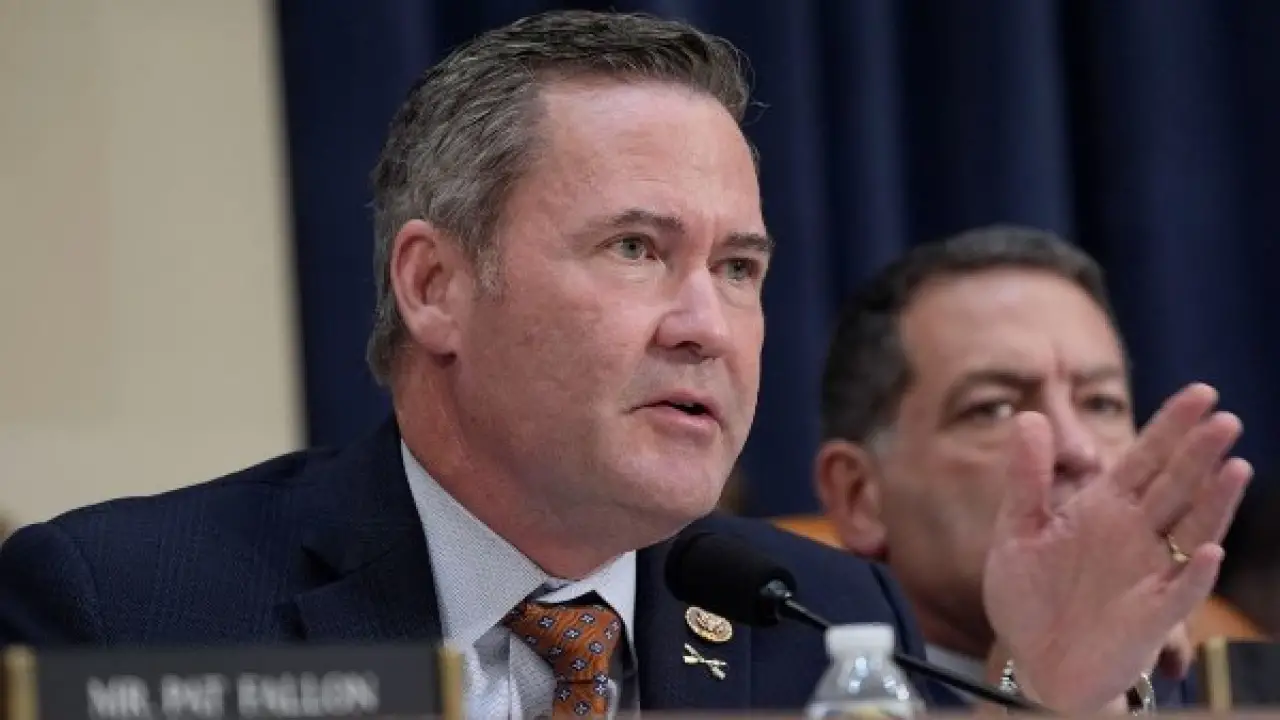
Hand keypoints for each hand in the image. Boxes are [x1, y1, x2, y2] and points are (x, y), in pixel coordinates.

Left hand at [982, 383, 1250, 713]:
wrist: (1034, 660)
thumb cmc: (1030, 596)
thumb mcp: (1017, 531)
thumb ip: (1027, 478)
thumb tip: (1030, 416)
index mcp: (1104, 507)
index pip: (1144, 458)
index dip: (1171, 427)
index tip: (1201, 393)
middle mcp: (1135, 534)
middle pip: (1175, 485)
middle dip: (1199, 453)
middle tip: (1225, 418)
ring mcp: (1150, 572)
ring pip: (1192, 529)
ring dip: (1215, 501)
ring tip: (1236, 466)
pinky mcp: (1153, 616)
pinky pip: (1181, 591)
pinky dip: (1197, 572)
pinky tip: (1210, 550)